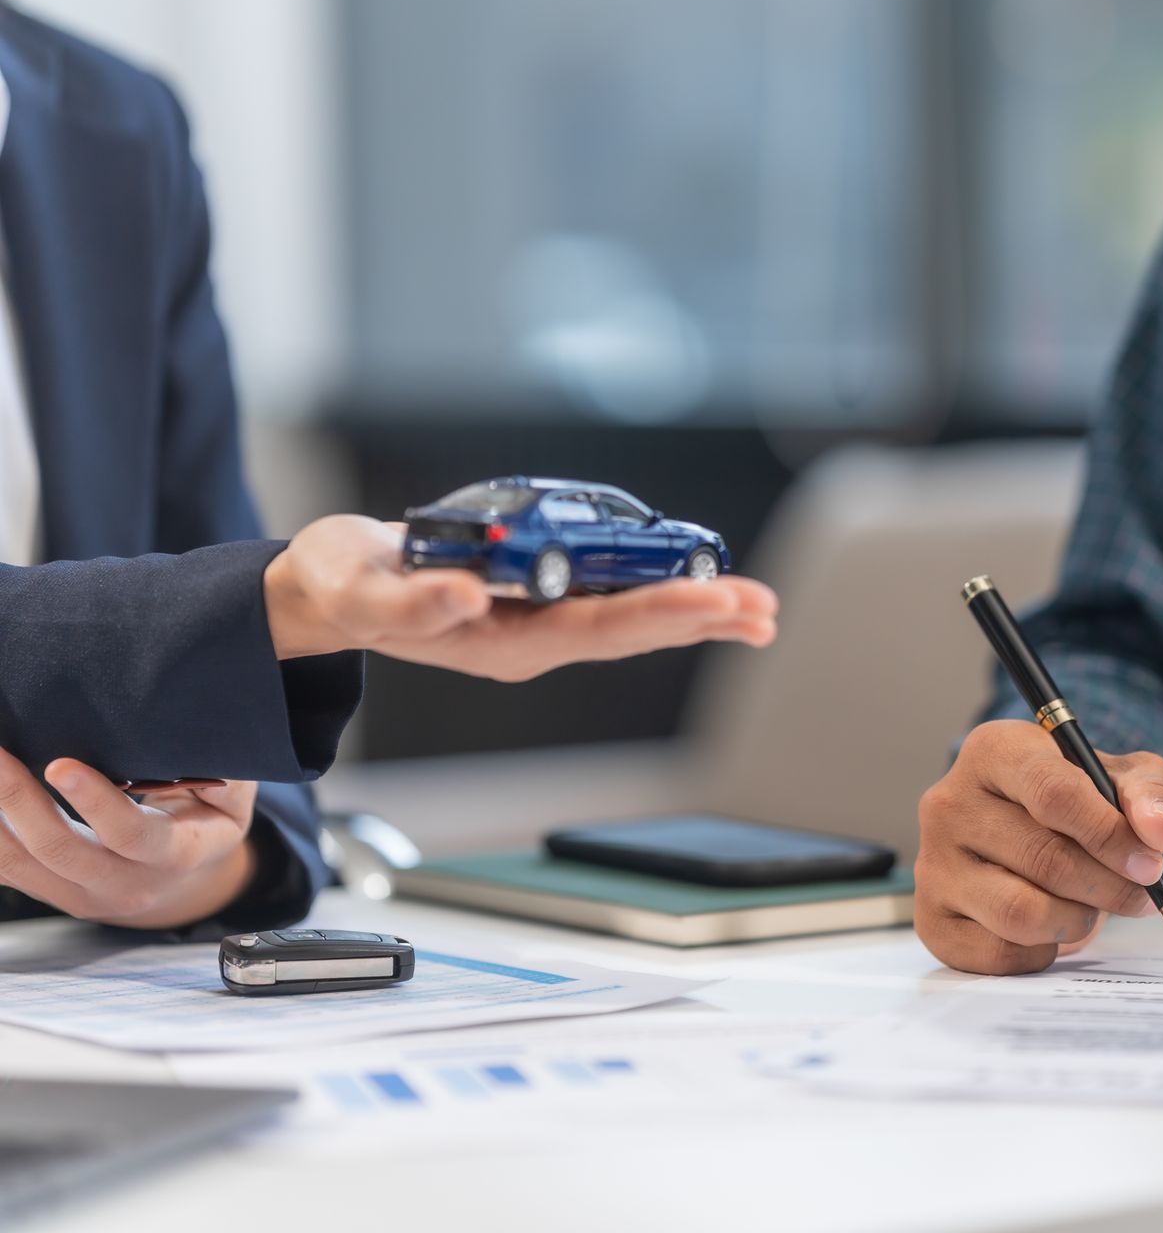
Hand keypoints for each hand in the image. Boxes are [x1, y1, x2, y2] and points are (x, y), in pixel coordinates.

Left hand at [0, 748, 258, 929]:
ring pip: (19, 866)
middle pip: (60, 850)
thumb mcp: (231, 797)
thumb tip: (205, 723)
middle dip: (18, 799)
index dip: (96, 802)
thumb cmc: (207, 822)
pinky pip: (4, 871)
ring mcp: (82, 896)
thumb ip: (222, 767)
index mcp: (177, 855)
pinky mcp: (50, 894)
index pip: (132, 835)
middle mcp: (126, 884)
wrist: (186, 882)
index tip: (60, 763)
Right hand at [264, 515, 777, 679]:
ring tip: (757, 609)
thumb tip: (469, 595)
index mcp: (501, 644)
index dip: (660, 612)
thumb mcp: (359, 593)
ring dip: (697, 611)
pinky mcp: (540, 598)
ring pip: (633, 618)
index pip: (597, 629)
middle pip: (633, 629)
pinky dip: (664, 591)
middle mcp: (533, 641)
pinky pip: (615, 599)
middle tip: (762, 607)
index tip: (712, 599)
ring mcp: (539, 623)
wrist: (331, 590)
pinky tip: (707, 594)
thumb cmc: (343, 588)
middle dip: (701, 615)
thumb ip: (411, 602)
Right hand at [915, 720, 1162, 975]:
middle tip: (1139, 894)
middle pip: (1042, 858)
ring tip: (1092, 907)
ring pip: (1019, 912)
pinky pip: (997, 954)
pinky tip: (1050, 927)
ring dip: (1076, 920)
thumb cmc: (1082, 800)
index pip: (1052, 792)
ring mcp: (932, 864)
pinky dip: (1042, 950)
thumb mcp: (1125, 778)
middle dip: (1107, 885)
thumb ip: (1152, 794)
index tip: (1149, 863)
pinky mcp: (931, 919)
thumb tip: (1161, 833)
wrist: (1037, 831)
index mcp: (994, 751)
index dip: (1109, 834)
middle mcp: (949, 803)